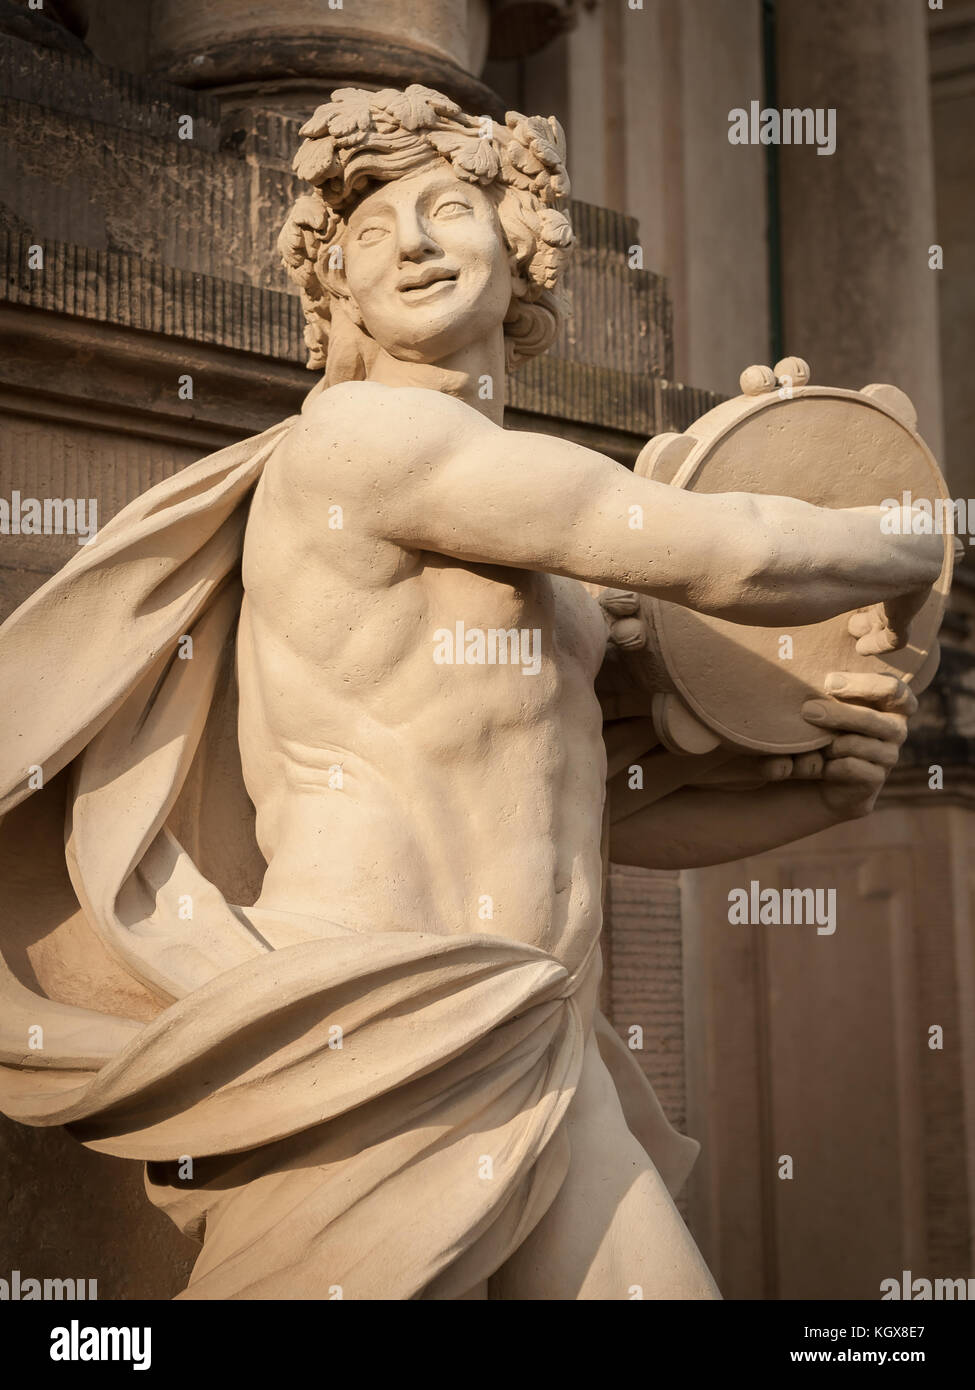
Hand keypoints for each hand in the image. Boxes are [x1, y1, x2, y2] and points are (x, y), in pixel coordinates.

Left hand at [799, 671, 914, 814]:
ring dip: (830, 744)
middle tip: (807, 710)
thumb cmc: (816, 729)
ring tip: (809, 744)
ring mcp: (888, 756)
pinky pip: (853, 768)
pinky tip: (819, 765)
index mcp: (887, 704)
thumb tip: (822, 679)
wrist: (809, 777)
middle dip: (838, 714)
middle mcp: (894, 729)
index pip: (894, 689)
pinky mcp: (875, 780)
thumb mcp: (822, 704)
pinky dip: (831, 766)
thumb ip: (829, 691)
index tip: (829, 682)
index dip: (866, 685)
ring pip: (860, 745)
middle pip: (873, 719)